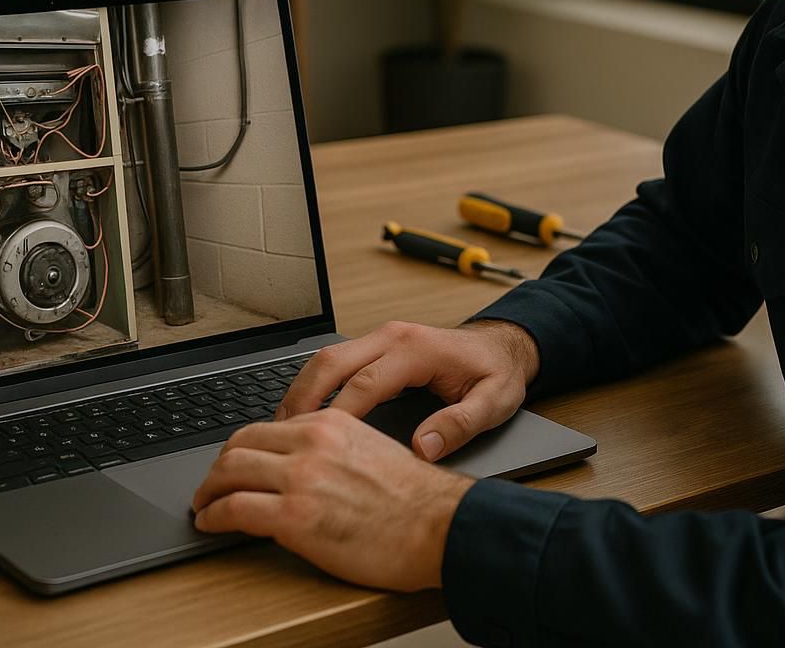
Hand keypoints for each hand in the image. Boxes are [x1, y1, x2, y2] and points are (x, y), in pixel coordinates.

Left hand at [190, 408, 474, 590]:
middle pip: (238, 445)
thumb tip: (300, 464)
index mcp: (329, 423)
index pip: (265, 428)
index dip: (240, 449)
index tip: (234, 465)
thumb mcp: (369, 450)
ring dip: (207, 492)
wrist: (440, 527)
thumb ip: (331, 450)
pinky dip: (213, 517)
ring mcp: (300, 478)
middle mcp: (310, 443)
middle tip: (210, 486)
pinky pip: (233, 510)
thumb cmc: (415, 501)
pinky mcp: (294, 517)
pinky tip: (210, 524)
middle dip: (217, 468)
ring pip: (228, 473)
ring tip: (204, 506)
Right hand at [276, 319, 539, 462]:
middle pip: (331, 362)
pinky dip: (312, 386)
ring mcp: (381, 338)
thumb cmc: (497, 373)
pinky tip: (302, 415)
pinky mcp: (376, 346)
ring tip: (281, 430)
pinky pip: (334, 362)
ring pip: (325, 358)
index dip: (338, 416)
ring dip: (301, 391)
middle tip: (280, 437)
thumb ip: (461, 424)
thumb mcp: (495, 402)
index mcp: (416, 349)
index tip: (317, 446)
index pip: (365, 383)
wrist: (503, 345)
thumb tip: (424, 447)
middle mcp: (391, 337)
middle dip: (302, 400)